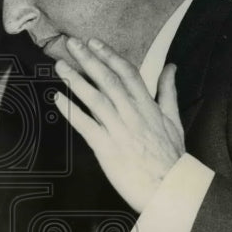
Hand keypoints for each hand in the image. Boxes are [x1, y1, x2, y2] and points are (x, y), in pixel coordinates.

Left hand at [53, 37, 184, 212]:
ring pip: (95, 99)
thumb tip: (170, 67)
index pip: (127, 73)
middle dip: (88, 59)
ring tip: (60, 66)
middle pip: (108, 80)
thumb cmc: (171, 157)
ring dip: (75, 80)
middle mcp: (132, 114)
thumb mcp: (173, 120)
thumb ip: (167, 92)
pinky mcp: (106, 148)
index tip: (94, 42)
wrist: (170, 188)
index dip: (109, 55)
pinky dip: (70, 111)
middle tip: (71, 44)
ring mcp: (118, 130)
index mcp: (147, 106)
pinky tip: (57, 98)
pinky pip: (85, 125)